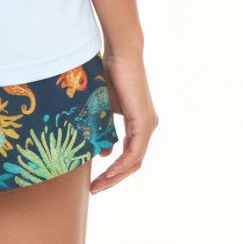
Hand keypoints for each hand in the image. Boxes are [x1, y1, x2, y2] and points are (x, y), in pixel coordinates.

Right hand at [90, 50, 158, 192]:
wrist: (121, 54)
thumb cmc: (109, 73)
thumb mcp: (103, 107)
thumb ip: (104, 128)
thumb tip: (103, 152)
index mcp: (139, 123)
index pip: (129, 155)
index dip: (113, 170)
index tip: (95, 179)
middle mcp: (147, 127)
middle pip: (133, 164)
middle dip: (113, 179)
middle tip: (95, 189)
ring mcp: (148, 125)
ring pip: (135, 161)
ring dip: (116, 176)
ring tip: (97, 185)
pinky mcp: (144, 122)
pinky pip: (135, 153)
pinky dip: (121, 164)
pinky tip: (107, 170)